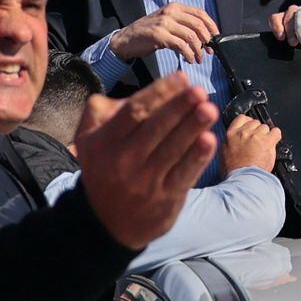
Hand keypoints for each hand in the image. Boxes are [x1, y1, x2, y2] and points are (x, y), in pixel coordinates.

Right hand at [76, 73, 219, 249]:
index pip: (134, 112)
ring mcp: (144, 182)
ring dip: (193, 128)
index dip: (160, 92)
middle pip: (155, 128)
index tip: (182, 77)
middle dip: (179, 107)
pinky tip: (210, 139)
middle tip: (199, 90)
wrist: (106, 223)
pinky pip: (184, 174)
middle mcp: (122, 161)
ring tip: (209, 109)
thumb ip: (103, 113)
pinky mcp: (164, 199)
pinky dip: (197, 157)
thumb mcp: (90, 141)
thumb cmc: (106, 168)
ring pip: (172, 150)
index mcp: (103, 142)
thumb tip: (140, 93)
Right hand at [109, 3, 218, 64]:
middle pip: (198, 25)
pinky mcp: (158, 35)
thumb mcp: (167, 23)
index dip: (211, 26)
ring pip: (191, 36)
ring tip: (198, 59)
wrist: (125, 40)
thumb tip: (205, 37)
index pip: (200, 13)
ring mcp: (164, 23)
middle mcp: (170, 12)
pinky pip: (181, 45)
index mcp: (175, 7)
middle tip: (208, 51)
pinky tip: (189, 59)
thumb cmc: (149, 33)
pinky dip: (188, 54)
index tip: (215, 38)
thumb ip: (184, 25)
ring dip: (198, 50)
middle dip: (207, 40)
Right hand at [222, 115, 280, 173]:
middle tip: (257, 142)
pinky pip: (276, 132)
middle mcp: (243, 133)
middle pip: (255, 122)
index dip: (248, 122)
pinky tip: (273, 143)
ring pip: (265, 127)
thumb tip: (236, 139)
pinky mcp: (267, 141)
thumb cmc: (235, 172)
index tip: (251, 128)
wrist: (244, 180)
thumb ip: (231, 142)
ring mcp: (256, 136)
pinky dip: (276, 137)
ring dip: (266, 135)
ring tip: (264, 146)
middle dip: (257, 131)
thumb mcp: (224, 154)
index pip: (241, 118)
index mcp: (231, 135)